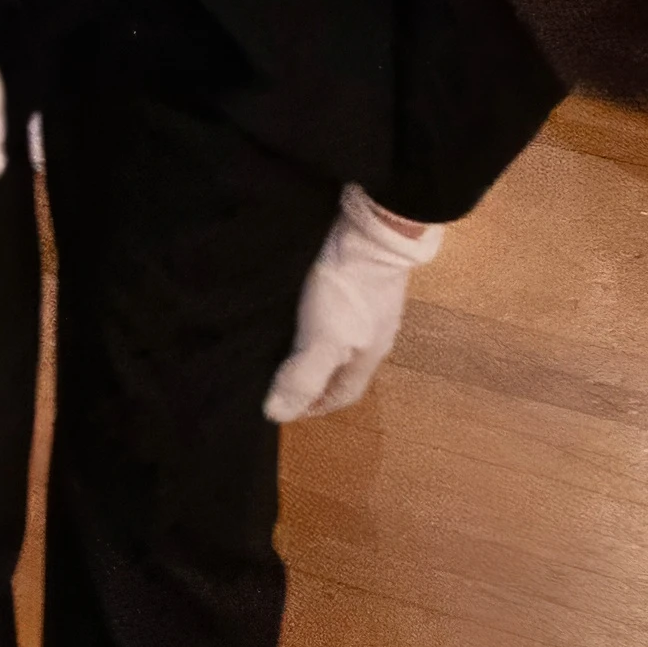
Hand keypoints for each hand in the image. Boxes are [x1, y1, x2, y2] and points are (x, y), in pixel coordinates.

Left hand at [263, 194, 443, 418]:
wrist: (370, 232)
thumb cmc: (347, 293)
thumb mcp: (322, 341)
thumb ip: (303, 377)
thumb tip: (276, 414)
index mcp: (367, 356)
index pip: (343, 395)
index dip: (315, 406)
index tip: (286, 410)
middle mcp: (371, 334)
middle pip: (341, 368)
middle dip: (312, 378)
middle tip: (277, 378)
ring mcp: (366, 305)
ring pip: (336, 338)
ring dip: (310, 346)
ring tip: (278, 344)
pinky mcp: (354, 279)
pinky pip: (331, 309)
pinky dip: (310, 317)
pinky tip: (292, 308)